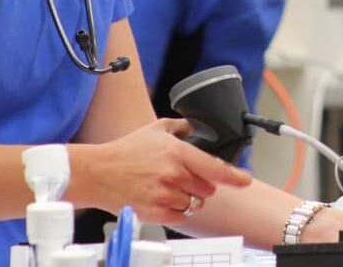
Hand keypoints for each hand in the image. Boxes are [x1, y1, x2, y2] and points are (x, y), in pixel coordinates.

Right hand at [78, 118, 251, 224]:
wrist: (98, 173)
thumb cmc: (125, 151)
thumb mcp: (156, 129)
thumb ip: (182, 126)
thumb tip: (200, 125)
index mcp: (177, 152)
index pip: (215, 168)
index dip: (235, 176)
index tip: (245, 179)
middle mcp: (173, 175)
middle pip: (207, 188)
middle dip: (201, 183)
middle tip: (183, 176)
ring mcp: (164, 195)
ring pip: (195, 203)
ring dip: (188, 197)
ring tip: (168, 187)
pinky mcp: (155, 213)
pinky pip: (181, 216)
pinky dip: (177, 210)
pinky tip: (163, 198)